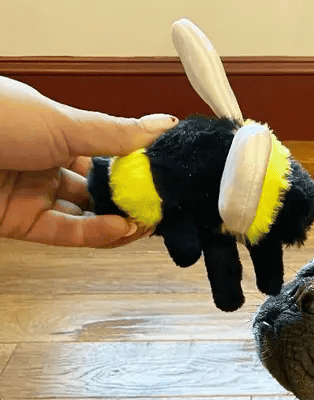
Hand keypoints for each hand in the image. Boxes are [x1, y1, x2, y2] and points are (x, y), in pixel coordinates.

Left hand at [0, 77, 177, 246]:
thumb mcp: (63, 123)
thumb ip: (116, 134)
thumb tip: (164, 126)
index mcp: (53, 132)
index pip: (106, 155)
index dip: (136, 169)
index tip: (164, 179)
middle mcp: (44, 164)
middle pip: (98, 189)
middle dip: (131, 200)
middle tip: (162, 208)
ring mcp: (33, 195)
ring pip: (86, 215)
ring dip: (119, 222)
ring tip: (146, 224)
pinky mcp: (21, 225)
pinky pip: (67, 233)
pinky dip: (96, 234)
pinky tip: (121, 230)